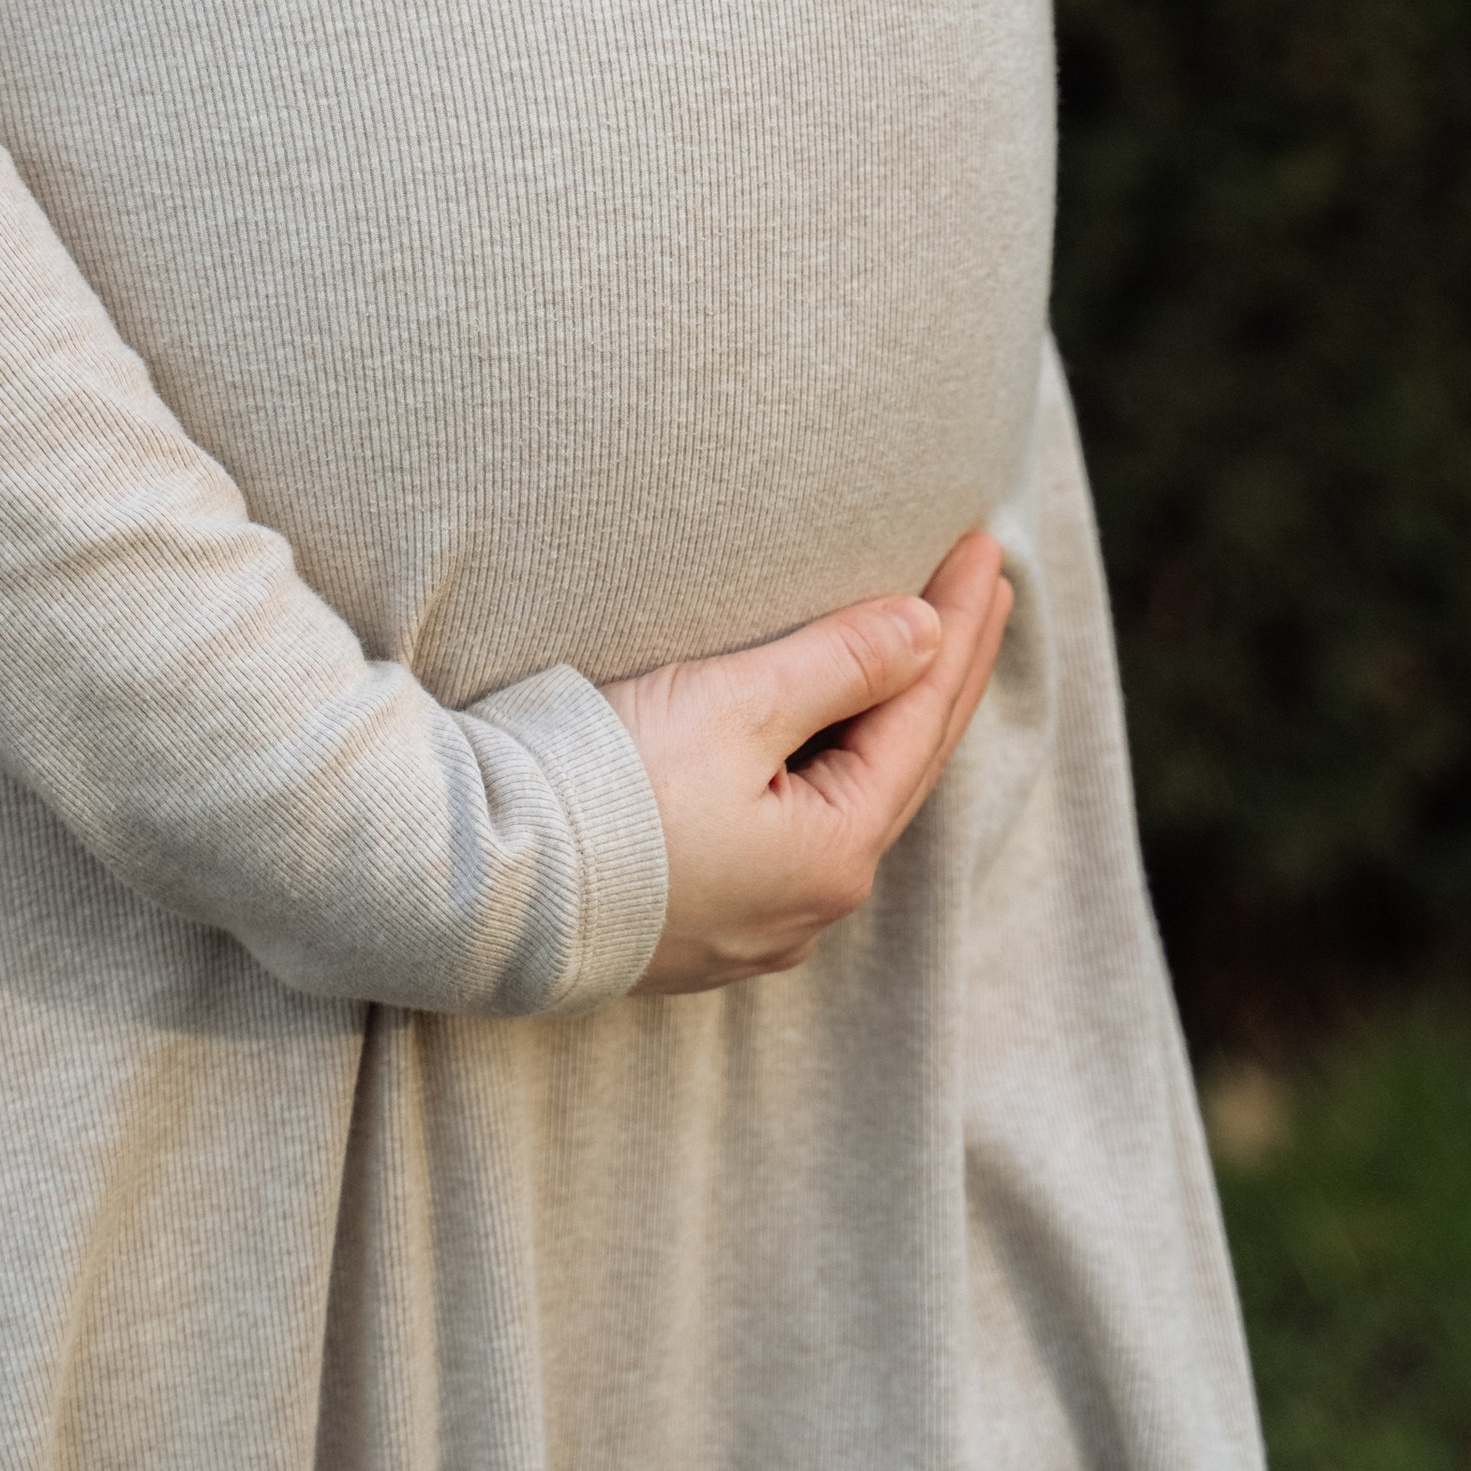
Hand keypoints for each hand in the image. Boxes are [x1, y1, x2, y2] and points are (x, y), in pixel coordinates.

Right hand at [601, 530, 1011, 993]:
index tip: (983, 546)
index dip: (958, 623)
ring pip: (853, 801)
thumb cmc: (607, 789)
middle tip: (986, 588)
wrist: (484, 885)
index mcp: (835, 849)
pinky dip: (835, 766)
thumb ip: (840, 664)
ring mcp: (758, 922)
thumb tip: (926, 628)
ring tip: (923, 655)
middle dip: (944, 670)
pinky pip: (803, 831)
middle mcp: (812, 902)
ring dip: (892, 720)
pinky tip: (834, 744)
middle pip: (903, 763)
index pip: (922, 714)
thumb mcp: (736, 706)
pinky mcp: (704, 923)